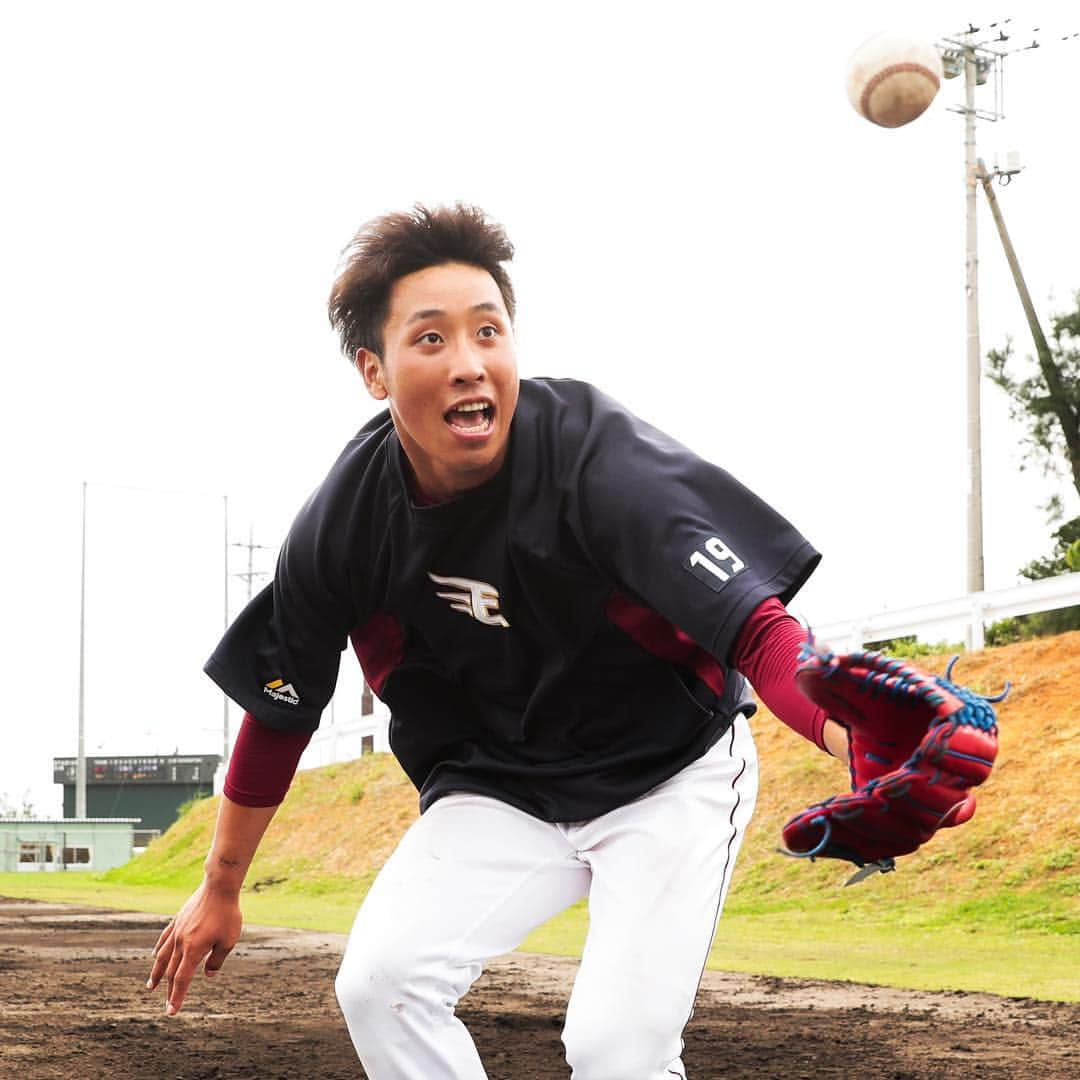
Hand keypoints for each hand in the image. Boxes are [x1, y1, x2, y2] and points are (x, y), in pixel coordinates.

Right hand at [146, 880, 242, 1014]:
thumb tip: (207, 975)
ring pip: (163, 956)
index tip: (171, 1012)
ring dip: (157, 973)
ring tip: (151, 986)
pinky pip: (165, 938)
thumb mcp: (228, 941)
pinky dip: (159, 949)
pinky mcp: (178, 919)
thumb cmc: (227, 914)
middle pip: (172, 971)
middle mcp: (181, 942)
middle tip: (167, 1004)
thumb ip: (216, 960)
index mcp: (193, 950)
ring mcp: (177, 930)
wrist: (219, 886)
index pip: (182, 979)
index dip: (177, 997)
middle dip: (169, 990)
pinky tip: (154, 955)